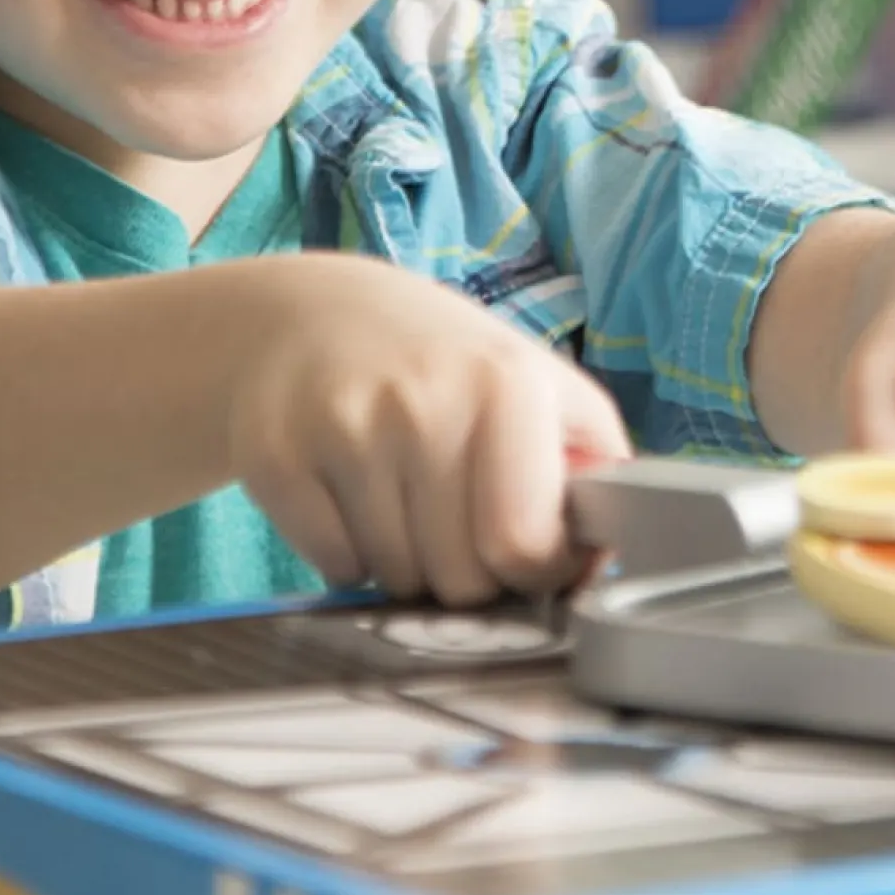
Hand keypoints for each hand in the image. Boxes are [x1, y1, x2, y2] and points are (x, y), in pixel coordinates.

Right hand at [225, 254, 631, 605]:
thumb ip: (590, 457)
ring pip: (396, 580)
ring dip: (405, 563)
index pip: (523, 544)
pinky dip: (346, 555)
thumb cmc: (437, 361)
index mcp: (505, 382)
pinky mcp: (276, 455)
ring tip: (400, 493)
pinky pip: (332, 568)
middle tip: (453, 517)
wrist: (306, 315)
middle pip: (460, 578)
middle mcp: (425, 399)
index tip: (525, 549)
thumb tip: (618, 547)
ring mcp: (344, 427)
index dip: (532, 568)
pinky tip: (349, 495)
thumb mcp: (530, 378)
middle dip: (466, 572)